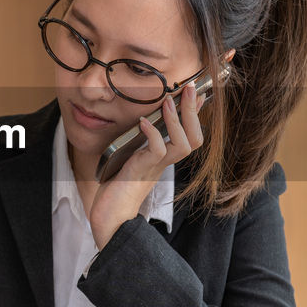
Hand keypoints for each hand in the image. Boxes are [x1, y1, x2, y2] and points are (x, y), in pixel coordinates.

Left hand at [87, 83, 203, 248]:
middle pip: (195, 138)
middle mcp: (164, 163)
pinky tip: (143, 122)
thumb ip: (138, 143)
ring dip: (176, 121)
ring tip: (168, 102)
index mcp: (165, 158)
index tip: (196, 91)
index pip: (191, 135)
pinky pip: (156, 152)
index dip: (196, 114)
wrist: (109, 218)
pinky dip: (151, 134)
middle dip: (193, 111)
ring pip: (182, 145)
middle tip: (188, 89)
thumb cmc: (117, 187)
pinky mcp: (140, 172)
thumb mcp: (130, 158)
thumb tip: (142, 120)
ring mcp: (155, 169)